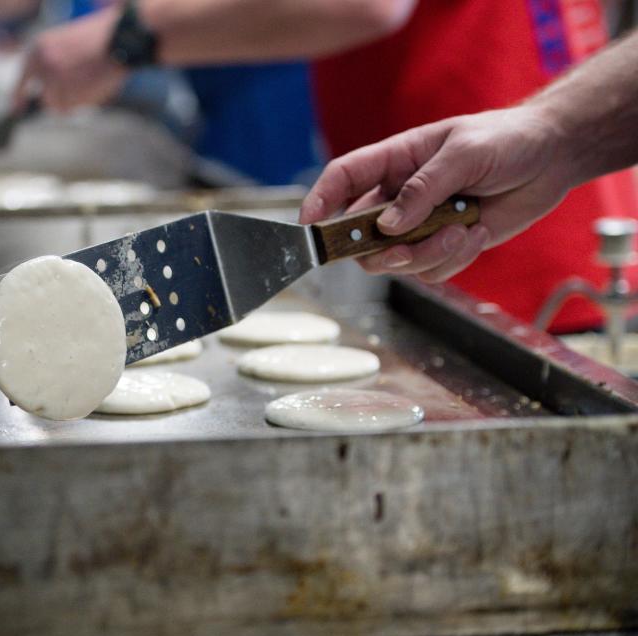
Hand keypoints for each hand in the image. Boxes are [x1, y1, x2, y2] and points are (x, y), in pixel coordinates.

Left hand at [13, 8, 128, 112]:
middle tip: (80, 92)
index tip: (17, 108)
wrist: (119, 38)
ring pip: (60, 106)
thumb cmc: (100, 42)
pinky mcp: (65, 91)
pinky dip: (84, 102)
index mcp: (39, 48)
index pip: (24, 78)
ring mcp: (52, 79)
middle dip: (61, 101)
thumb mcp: (67, 45)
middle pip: (45, 100)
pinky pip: (72, 108)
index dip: (19, 95)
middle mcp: (41, 63)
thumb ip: (54, 66)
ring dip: (76, 101)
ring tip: (91, 82)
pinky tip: (94, 85)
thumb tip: (49, 93)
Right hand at [300, 106, 573, 281]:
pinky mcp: (443, 244)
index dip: (319, 202)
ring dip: (428, 253)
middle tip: (402, 249)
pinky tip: (474, 231)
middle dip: (378, 249)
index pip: (342, 180)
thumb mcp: (463, 153)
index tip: (308, 228)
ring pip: (396, 260)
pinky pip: (430, 271)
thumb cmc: (505, 140)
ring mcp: (419, 224)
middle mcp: (398, 196)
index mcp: (393, 162)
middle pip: (359, 236)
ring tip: (462, 228)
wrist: (551, 158)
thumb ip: (423, 189)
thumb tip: (389, 226)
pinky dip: (453, 259)